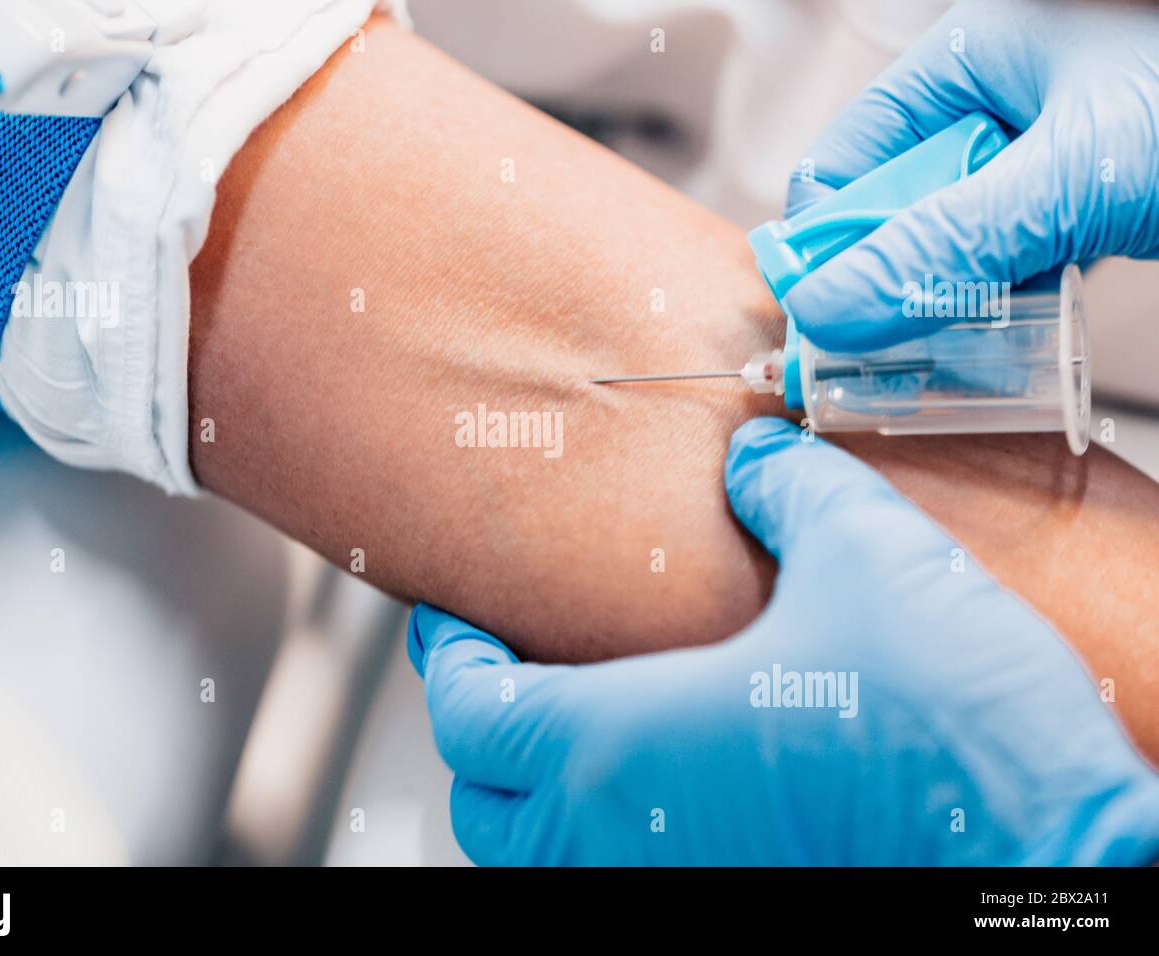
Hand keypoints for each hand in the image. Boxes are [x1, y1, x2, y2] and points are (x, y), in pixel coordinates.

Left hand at [408, 418, 1158, 864]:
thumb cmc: (952, 733)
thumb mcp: (869, 559)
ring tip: (576, 720)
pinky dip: (603, 831)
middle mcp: (624, 839)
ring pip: (542, 859)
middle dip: (481, 728)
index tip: (455, 614)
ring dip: (535, 791)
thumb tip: (751, 458)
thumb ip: (791, 491)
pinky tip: (665, 776)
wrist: (1047, 853)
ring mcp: (671, 887)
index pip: (468, 710)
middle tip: (507, 666)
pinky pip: (619, 874)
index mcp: (622, 745)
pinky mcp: (729, 905)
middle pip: (483, 803)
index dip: (447, 653)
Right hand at [782, 0, 1158, 349]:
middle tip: (883, 358)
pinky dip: (1004, 310)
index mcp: (966, 62)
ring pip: (950, 248)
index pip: (844, 162)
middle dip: (889, 283)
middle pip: (893, 212)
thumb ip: (945, 245)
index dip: (821, 244)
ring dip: (946, 305)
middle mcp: (993, 109)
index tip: (818, 323)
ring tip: (950, 356)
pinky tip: (1008, 343)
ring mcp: (1038, 161)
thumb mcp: (1064, 179)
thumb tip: (823, 310)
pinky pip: (1011, 267)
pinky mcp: (1080, 208)